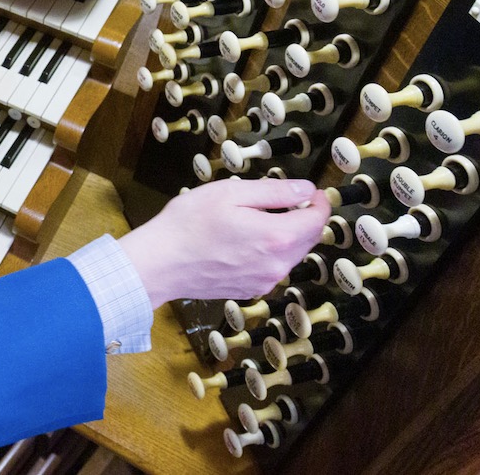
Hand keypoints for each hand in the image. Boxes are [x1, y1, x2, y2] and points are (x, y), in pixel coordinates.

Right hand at [117, 178, 330, 306]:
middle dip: (304, 218)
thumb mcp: (230, 193)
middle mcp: (277, 265)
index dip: (319, 202)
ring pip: (291, 255)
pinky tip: (245, 242)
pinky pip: (273, 268)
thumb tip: (305, 189)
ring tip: (260, 219)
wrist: (160, 262)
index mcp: (276, 237)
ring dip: (287, 236)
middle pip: (308, 239)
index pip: (316, 219)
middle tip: (287, 201)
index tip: (313, 191)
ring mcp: (265, 281)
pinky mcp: (251, 290)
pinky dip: (270, 252)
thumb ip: (274, 192)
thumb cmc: (188, 223)